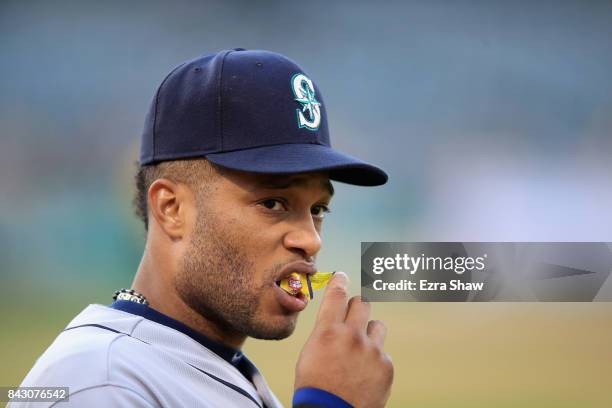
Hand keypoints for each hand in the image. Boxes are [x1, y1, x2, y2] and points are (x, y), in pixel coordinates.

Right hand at [294, 272, 393, 407]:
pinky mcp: (386, 364)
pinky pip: (382, 352)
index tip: (342, 277)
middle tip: (352, 317)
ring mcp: (372, 349)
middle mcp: (352, 335)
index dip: (340, 281)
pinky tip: (365, 373)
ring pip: (376, 325)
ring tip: (360, 351)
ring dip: (369, 333)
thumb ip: (325, 332)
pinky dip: (375, 359)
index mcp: (328, 331)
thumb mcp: (310, 353)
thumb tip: (334, 320)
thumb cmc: (316, 387)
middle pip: (362, 303)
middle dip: (356, 307)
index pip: (336, 294)